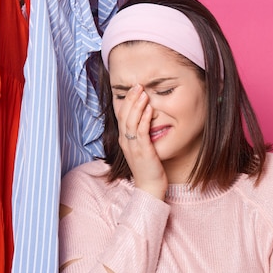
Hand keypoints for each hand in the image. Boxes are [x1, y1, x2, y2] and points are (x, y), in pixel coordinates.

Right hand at [115, 84, 167, 199]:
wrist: (150, 187)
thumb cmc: (148, 169)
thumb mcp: (142, 149)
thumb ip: (141, 136)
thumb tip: (147, 122)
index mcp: (124, 141)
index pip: (122, 116)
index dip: (127, 101)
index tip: (134, 89)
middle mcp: (125, 142)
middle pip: (124, 115)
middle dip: (131, 99)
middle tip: (138, 85)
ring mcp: (132, 147)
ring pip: (131, 121)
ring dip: (137, 105)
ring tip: (143, 92)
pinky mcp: (142, 151)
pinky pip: (141, 132)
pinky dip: (144, 119)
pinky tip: (149, 109)